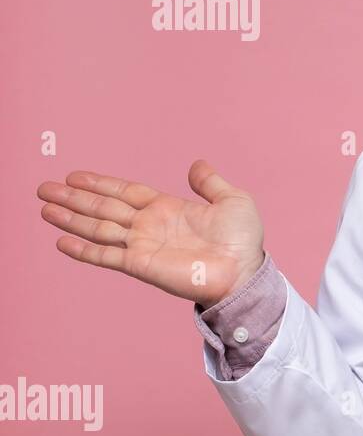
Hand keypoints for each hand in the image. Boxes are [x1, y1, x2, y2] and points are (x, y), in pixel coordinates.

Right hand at [36, 160, 265, 307]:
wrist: (244, 271)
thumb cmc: (243, 240)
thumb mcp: (232, 200)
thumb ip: (210, 182)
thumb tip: (196, 164)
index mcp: (167, 208)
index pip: (125, 192)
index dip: (101, 183)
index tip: (75, 175)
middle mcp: (149, 226)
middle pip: (103, 207)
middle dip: (74, 197)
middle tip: (44, 187)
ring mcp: (142, 245)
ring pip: (98, 228)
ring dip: (71, 218)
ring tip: (44, 207)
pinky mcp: (140, 265)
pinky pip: (106, 255)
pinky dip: (83, 249)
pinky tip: (61, 241)